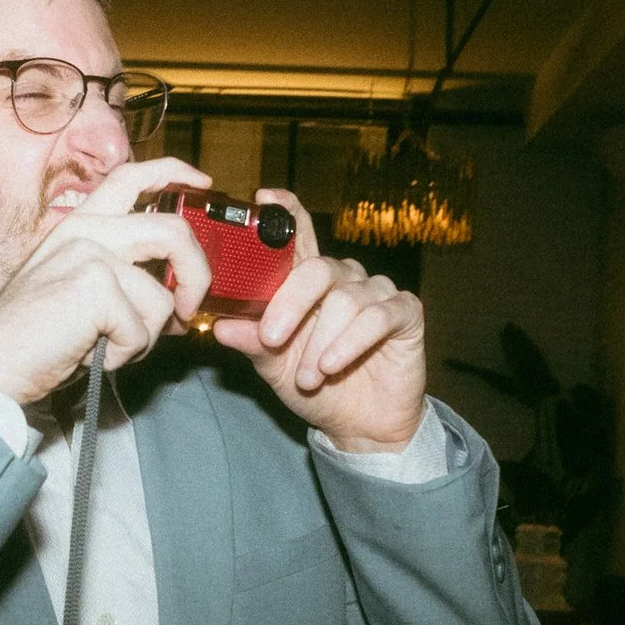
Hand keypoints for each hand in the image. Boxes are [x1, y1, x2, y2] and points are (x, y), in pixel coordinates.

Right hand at [0, 158, 215, 405]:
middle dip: (197, 277)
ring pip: (161, 297)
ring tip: (106, 345)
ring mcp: (89, 252)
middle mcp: (86, 229)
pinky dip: (125, 354)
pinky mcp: (93, 284)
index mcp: (81, 223)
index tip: (203, 184)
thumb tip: (182, 295)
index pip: (132, 176)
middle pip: (173, 232)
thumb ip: (129, 279)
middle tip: (188, 310)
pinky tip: (90, 353)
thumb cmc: (37, 337)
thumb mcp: (87, 295)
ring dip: (144, 336)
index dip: (174, 172)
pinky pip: (142, 329)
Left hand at [209, 189, 428, 451]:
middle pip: (317, 267)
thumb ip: (250, 341)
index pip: (298, 232)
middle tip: (271, 338)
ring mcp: (376, 292)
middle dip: (290, 303)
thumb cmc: (315, 387)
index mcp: (307, 279)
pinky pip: (378, 316)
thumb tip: (219, 325)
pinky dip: (351, 342)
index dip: (284, 211)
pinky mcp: (405, 313)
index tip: (264, 199)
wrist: (360, 426)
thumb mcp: (272, 366)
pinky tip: (332, 365)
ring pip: (344, 298)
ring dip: (320, 340)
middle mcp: (343, 277)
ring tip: (307, 377)